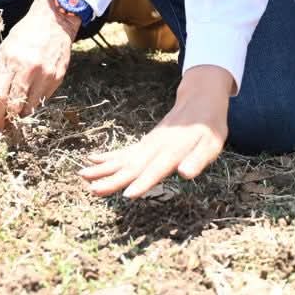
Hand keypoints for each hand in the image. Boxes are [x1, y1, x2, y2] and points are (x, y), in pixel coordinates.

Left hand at [0, 0, 78, 130]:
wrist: (54, 21)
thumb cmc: (25, 35)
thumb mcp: (6, 49)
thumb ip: (0, 74)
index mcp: (11, 61)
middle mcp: (29, 70)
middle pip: (15, 107)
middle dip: (8, 119)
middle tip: (4, 124)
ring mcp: (45, 75)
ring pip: (30, 108)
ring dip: (22, 113)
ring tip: (17, 112)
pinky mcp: (57, 78)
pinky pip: (43, 100)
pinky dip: (35, 102)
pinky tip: (31, 95)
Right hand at [80, 65, 233, 197]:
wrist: (200, 99)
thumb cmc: (209, 126)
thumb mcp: (212, 143)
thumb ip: (198, 159)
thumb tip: (185, 173)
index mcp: (173, 150)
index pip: (155, 169)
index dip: (142, 182)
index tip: (127, 195)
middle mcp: (156, 147)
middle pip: (132, 166)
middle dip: (112, 179)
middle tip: (92, 189)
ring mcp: (148, 144)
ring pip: (123, 158)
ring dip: (103, 168)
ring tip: (82, 175)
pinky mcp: (145, 143)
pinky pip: (124, 152)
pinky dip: (108, 157)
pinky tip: (91, 160)